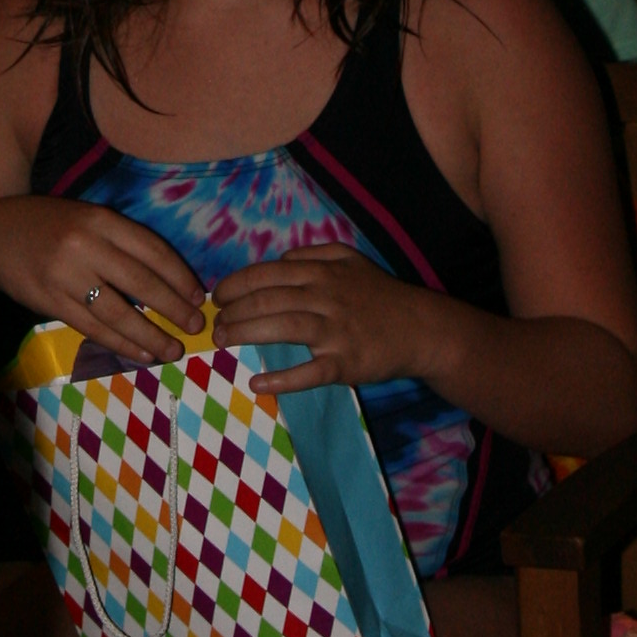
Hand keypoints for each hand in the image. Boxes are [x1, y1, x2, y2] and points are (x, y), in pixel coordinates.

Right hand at [0, 194, 207, 347]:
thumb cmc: (47, 225)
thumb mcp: (85, 218)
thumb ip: (119, 240)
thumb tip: (166, 278)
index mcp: (100, 219)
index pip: (152, 250)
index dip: (179, 276)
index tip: (198, 296)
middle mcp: (86, 245)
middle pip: (141, 282)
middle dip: (173, 308)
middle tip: (195, 326)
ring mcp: (67, 276)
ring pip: (119, 311)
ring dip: (150, 335)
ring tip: (172, 350)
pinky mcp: (51, 301)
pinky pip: (93, 327)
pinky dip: (120, 343)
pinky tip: (140, 353)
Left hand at [210, 244, 429, 393]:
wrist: (423, 329)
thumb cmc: (381, 295)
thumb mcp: (351, 260)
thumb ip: (314, 253)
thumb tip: (280, 258)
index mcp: (323, 271)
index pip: (268, 273)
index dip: (236, 284)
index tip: (217, 296)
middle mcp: (326, 297)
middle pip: (268, 300)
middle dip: (233, 310)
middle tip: (213, 324)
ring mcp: (336, 331)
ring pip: (282, 328)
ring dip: (246, 334)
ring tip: (222, 342)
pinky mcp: (346, 363)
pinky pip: (309, 372)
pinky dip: (282, 379)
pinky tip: (257, 384)